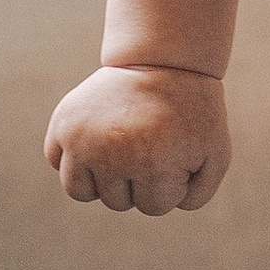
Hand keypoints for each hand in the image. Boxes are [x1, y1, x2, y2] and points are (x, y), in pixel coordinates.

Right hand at [45, 62, 229, 213]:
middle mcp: (111, 157)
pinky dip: (72, 156)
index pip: (154, 206)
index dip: (170, 182)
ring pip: (78, 191)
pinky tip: (95, 139)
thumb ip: (198, 195)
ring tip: (120, 149)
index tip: (176, 152)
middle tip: (149, 142)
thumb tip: (163, 208)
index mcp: (151, 166)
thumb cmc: (192, 111)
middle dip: (137, 180)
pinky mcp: (64, 123)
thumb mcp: (215, 152)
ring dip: (101, 178)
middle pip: (117, 202)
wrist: (164, 61)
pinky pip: (55, 159)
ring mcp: (82, 140)